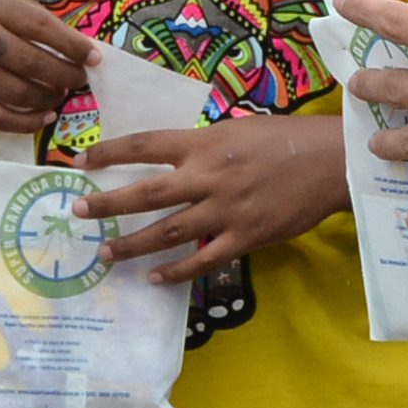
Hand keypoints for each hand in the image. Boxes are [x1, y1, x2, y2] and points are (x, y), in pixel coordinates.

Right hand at [0, 0, 94, 133]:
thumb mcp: (1, 3)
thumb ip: (36, 21)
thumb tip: (82, 50)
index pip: (42, 27)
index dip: (73, 46)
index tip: (94, 59)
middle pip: (32, 63)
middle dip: (66, 75)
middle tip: (79, 80)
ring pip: (19, 93)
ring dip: (50, 98)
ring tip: (61, 94)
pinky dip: (28, 122)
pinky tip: (46, 116)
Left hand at [76, 112, 348, 278]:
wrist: (330, 163)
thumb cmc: (283, 140)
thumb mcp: (236, 129)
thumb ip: (201, 146)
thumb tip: (168, 158)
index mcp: (204, 143)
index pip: (145, 145)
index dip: (110, 151)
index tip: (81, 160)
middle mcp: (208, 177)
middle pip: (146, 193)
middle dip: (107, 204)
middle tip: (77, 212)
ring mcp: (225, 211)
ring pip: (168, 232)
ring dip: (133, 244)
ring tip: (105, 253)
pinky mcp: (244, 238)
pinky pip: (202, 260)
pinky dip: (176, 272)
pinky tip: (154, 278)